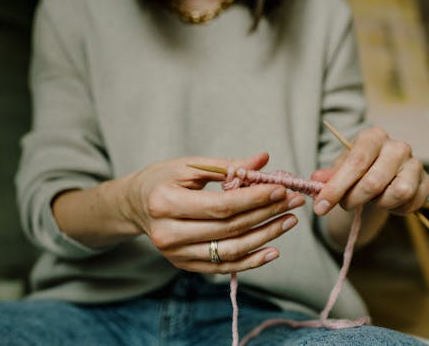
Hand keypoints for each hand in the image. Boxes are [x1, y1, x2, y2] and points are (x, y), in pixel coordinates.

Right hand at [125, 153, 304, 273]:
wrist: (135, 205)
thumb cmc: (162, 179)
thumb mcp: (189, 165)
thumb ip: (227, 166)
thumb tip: (263, 161)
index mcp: (165, 203)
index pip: (221, 205)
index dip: (254, 198)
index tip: (280, 188)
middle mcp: (168, 234)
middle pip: (229, 228)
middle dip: (266, 214)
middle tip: (292, 202)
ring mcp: (175, 254)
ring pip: (230, 251)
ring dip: (265, 237)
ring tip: (288, 221)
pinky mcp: (184, 264)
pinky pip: (223, 266)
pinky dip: (251, 261)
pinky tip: (273, 250)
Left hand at [311, 127, 428, 215]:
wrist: (381, 177)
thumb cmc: (358, 170)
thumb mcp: (339, 170)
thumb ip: (328, 176)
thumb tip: (315, 180)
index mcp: (373, 137)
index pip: (356, 162)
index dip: (336, 187)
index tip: (320, 207)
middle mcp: (398, 147)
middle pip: (374, 181)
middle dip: (353, 200)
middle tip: (345, 205)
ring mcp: (415, 164)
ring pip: (397, 193)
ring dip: (378, 204)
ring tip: (371, 200)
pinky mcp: (427, 182)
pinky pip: (410, 203)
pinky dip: (395, 210)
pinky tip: (387, 203)